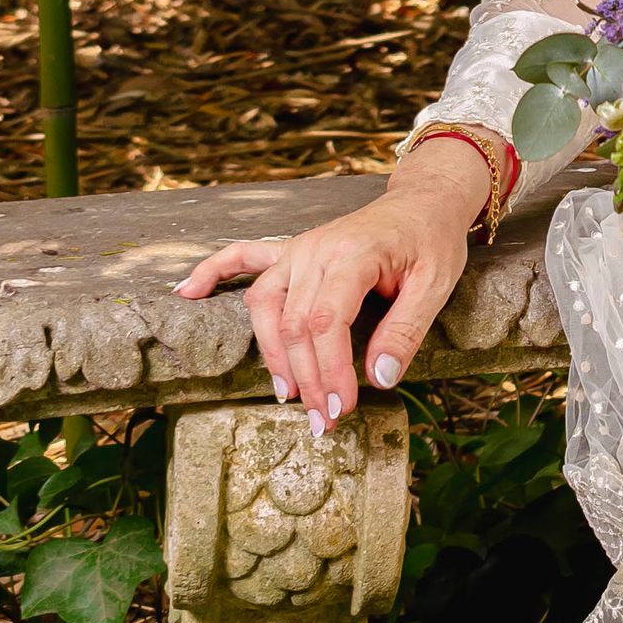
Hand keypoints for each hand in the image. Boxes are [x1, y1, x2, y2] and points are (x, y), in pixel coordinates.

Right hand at [173, 139, 489, 429]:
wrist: (424, 201)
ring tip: (286, 395)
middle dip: (307, 378)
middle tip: (324, 421)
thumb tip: (379, 378)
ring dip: (272, 354)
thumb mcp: (436, 286)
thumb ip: (406, 331)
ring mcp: (299, 248)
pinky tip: (186, 292)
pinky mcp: (292, 250)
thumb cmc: (432, 241)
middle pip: (295, 323)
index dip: (330, 371)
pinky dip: (213, 272)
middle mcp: (316, 249)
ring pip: (265, 305)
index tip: (341, 407)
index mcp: (353, 254)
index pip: (326, 322)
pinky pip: (243, 256)